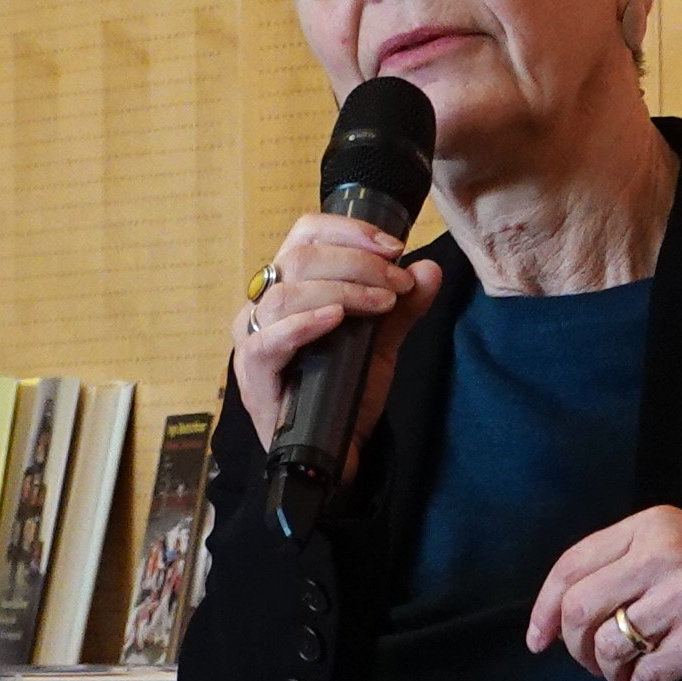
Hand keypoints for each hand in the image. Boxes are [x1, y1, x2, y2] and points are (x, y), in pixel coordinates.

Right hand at [230, 211, 438, 453]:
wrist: (337, 449)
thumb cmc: (346, 388)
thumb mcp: (382, 341)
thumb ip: (403, 306)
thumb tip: (429, 268)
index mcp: (291, 287)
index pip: (305, 235)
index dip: (349, 231)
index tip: (394, 247)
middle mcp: (264, 306)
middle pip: (299, 258)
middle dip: (358, 263)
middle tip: (398, 284)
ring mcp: (253, 339)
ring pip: (285, 294)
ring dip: (342, 290)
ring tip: (382, 303)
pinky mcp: (252, 374)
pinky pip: (267, 339)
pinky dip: (304, 323)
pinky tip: (336, 319)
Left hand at [528, 510, 681, 680]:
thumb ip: (628, 561)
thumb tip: (564, 610)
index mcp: (654, 525)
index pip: (573, 564)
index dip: (545, 608)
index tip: (538, 639)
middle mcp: (665, 555)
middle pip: (581, 609)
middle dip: (575, 646)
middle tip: (591, 661)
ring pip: (610, 646)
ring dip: (609, 673)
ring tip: (626, 676)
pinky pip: (645, 675)